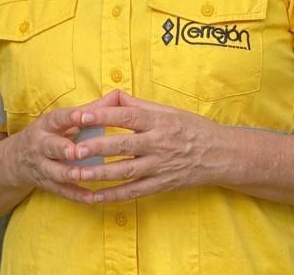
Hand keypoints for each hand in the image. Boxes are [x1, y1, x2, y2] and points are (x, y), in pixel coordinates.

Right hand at [9, 89, 122, 203]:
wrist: (17, 159)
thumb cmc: (50, 133)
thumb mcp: (63, 119)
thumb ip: (89, 109)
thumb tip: (117, 95)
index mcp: (48, 124)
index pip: (59, 118)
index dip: (70, 117)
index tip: (83, 115)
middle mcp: (42, 145)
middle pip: (51, 147)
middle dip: (63, 148)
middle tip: (77, 151)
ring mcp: (43, 166)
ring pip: (55, 172)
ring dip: (69, 174)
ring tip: (84, 175)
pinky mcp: (48, 184)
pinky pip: (63, 192)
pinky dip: (78, 196)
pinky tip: (93, 198)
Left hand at [63, 90, 223, 202]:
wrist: (220, 155)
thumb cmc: (191, 128)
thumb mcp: (168, 110)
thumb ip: (138, 105)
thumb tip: (111, 96)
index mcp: (159, 121)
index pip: (128, 116)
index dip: (104, 116)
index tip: (81, 116)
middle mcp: (158, 144)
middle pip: (123, 145)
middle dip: (96, 147)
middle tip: (73, 149)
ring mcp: (159, 167)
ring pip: (125, 172)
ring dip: (99, 174)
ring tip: (76, 174)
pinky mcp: (161, 185)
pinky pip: (134, 192)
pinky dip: (113, 196)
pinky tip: (94, 197)